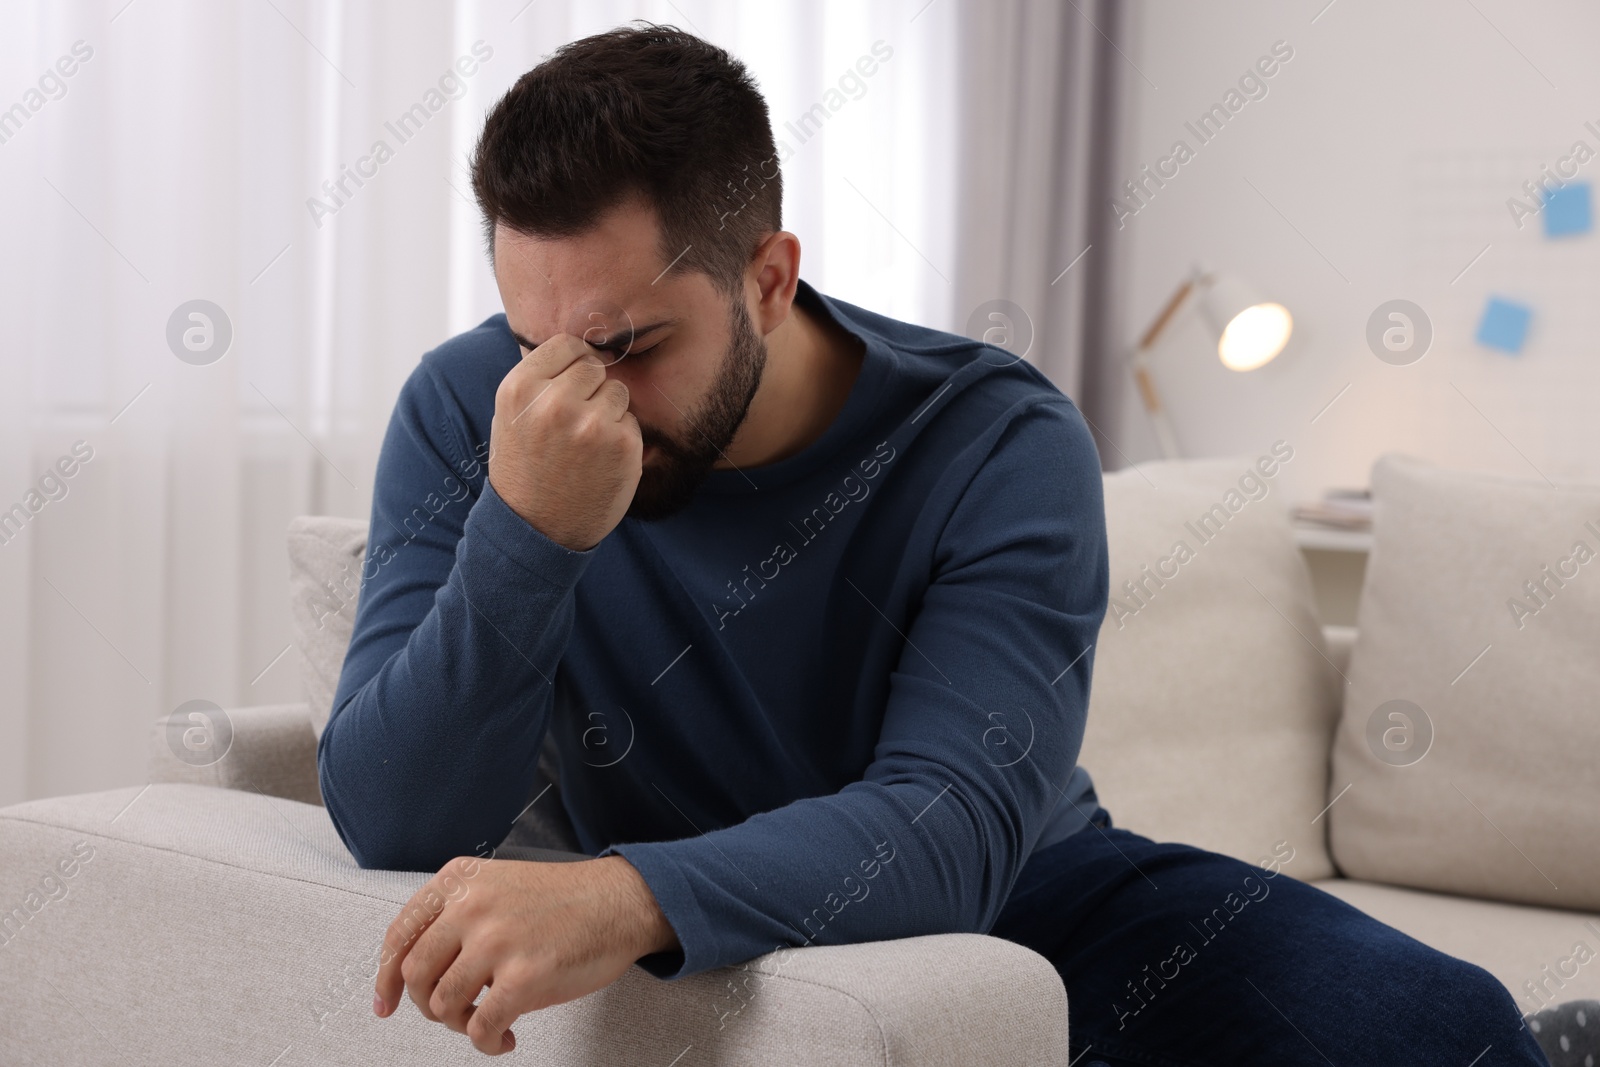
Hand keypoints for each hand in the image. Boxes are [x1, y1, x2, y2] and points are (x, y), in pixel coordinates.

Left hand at [373, 853, 676, 1054]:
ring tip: (484, 1019)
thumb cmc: (567, 898)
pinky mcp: (524, 976)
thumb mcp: (499, 884)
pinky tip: (504, 1038)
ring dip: (460, 1023)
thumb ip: (458, 913)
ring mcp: (497, 941)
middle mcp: (473, 906)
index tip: (385, 1002)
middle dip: (426, 1004)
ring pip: (443, 1004)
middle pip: (415, 974)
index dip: (385, 977)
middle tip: (449, 1012)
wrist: (622, 902)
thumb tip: (418, 967)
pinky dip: (487, 1042)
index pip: (400, 934)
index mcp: (461, 880)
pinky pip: (482, 1027)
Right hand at [489, 333, 641, 551]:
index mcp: (520, 389)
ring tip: (586, 443)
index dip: (574, 360)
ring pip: (617, 391)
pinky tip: (600, 460)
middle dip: (591, 387)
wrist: (536, 530)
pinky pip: (631, 421)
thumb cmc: (524, 469)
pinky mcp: (622, 446)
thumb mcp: (510, 417)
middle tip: (577, 420)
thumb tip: (579, 343)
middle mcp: (555, 403)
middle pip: (594, 365)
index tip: (573, 379)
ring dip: (609, 411)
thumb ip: (539, 379)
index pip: (566, 343)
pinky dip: (621, 437)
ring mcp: (591, 425)